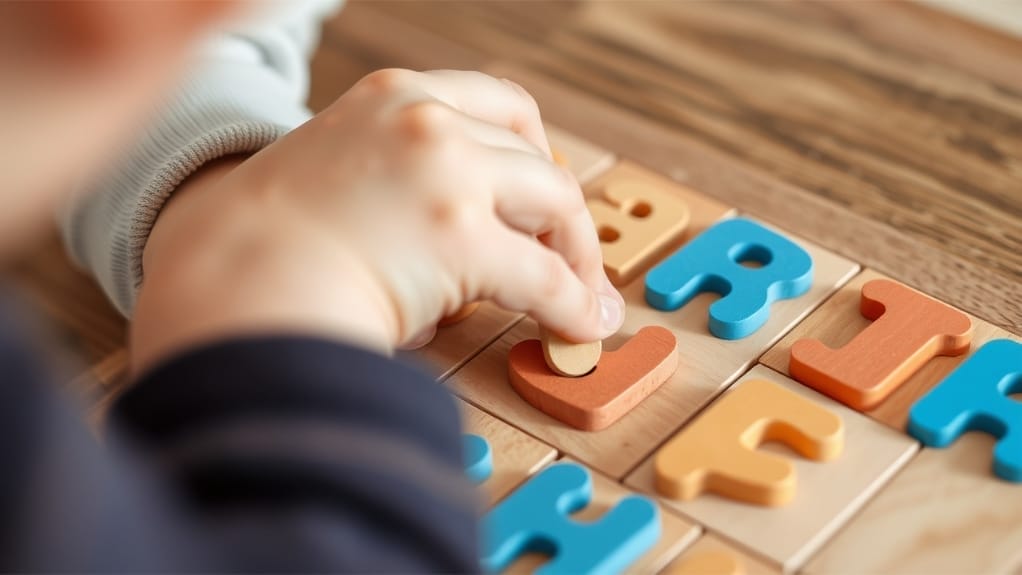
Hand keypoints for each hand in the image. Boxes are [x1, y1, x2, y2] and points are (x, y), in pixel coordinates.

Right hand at [131, 69, 624, 371]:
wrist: (228, 275)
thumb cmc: (268, 240)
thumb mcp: (340, 168)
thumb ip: (405, 180)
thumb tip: (465, 236)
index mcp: (394, 95)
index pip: (500, 105)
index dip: (536, 154)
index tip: (542, 195)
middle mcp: (426, 119)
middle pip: (537, 156)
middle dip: (563, 214)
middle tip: (570, 259)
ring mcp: (446, 172)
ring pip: (554, 204)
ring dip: (576, 257)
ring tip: (580, 299)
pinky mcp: (458, 235)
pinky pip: (544, 276)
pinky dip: (573, 304)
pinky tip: (579, 327)